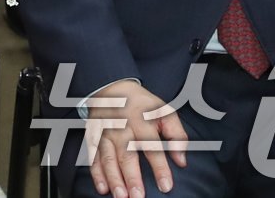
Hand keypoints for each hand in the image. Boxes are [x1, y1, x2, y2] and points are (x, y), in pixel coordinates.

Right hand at [85, 81, 187, 197]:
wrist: (113, 88)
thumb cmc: (141, 104)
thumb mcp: (165, 112)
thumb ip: (176, 135)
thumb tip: (181, 160)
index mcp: (141, 120)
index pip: (152, 146)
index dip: (159, 167)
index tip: (165, 185)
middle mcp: (121, 126)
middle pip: (126, 154)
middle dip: (131, 177)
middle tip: (137, 196)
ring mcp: (105, 132)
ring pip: (107, 157)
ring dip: (113, 178)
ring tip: (121, 196)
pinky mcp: (94, 136)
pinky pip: (93, 155)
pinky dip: (96, 172)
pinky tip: (102, 187)